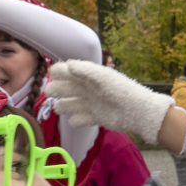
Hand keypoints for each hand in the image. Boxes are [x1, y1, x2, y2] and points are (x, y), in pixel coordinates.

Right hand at [47, 60, 174, 144]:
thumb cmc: (120, 89)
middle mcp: (88, 89)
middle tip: (50, 92)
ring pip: (70, 104)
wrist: (136, 111)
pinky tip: (75, 121)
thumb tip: (68, 65)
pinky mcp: (95, 117)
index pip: (69, 71)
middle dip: (57, 89)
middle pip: (66, 88)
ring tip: (58, 107)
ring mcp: (91, 103)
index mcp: (89, 76)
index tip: (51, 74)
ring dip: (63, 106)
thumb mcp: (102, 77)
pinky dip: (76, 121)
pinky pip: (80, 120)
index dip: (59, 72)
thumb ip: (85, 70)